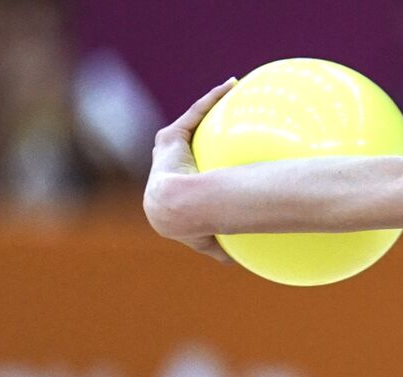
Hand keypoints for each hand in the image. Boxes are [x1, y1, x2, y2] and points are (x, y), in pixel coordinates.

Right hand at [142, 79, 235, 261]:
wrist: (176, 211)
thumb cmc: (193, 227)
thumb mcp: (210, 239)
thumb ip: (219, 247)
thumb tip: (236, 264)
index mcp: (175, 193)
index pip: (189, 180)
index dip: (200, 173)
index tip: (214, 168)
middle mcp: (167, 170)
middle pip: (186, 149)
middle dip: (198, 139)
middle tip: (221, 130)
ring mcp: (166, 153)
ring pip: (190, 127)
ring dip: (208, 110)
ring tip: (230, 96)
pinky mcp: (169, 139)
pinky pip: (195, 114)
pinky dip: (211, 99)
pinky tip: (231, 86)